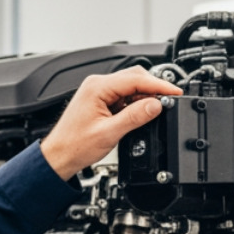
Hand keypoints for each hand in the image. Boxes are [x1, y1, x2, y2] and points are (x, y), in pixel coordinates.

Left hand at [40, 67, 181, 179]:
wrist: (59, 156)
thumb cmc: (75, 145)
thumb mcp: (109, 133)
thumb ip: (134, 117)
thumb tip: (155, 105)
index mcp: (97, 87)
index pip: (136, 79)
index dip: (159, 86)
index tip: (175, 93)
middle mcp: (97, 84)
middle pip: (135, 77)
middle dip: (154, 89)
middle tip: (171, 100)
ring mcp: (98, 91)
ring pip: (131, 86)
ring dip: (145, 96)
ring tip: (157, 110)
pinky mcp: (100, 99)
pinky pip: (124, 95)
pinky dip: (136, 102)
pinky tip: (142, 113)